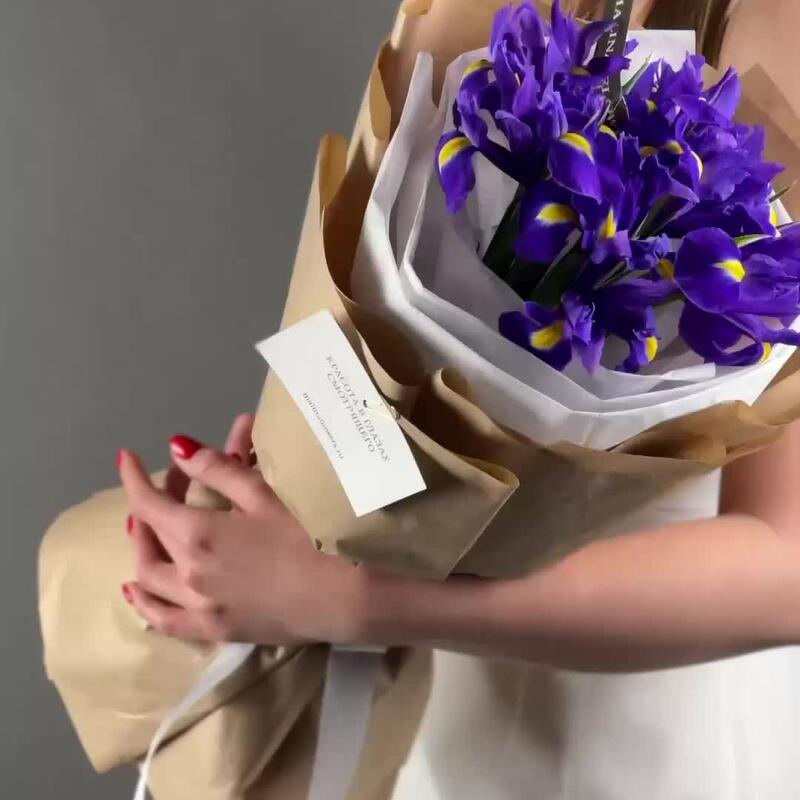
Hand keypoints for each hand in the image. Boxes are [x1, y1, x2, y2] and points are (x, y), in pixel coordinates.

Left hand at [117, 429, 363, 645]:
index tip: (128, 457)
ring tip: (147, 530)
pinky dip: (144, 602)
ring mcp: (197, 607)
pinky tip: (137, 590)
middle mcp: (186, 573)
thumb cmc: (306, 536)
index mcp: (197, 535)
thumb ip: (217, 470)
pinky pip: (163, 620)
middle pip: (148, 535)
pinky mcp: (213, 629)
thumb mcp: (263, 495)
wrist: (339, 595)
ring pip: (148, 578)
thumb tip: (177, 448)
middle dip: (148, 505)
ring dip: (141, 548)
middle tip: (170, 485)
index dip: (135, 476)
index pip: (148, 502)